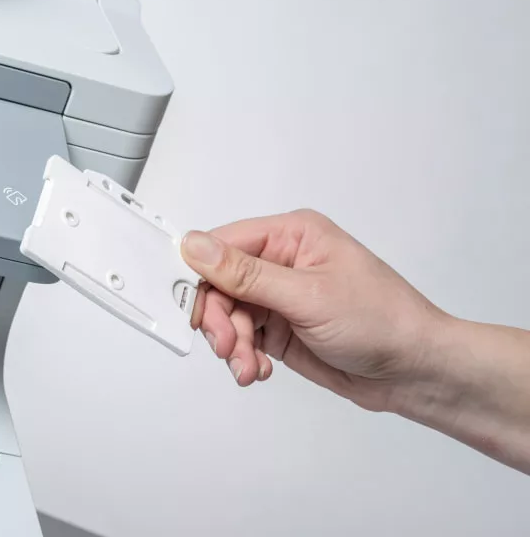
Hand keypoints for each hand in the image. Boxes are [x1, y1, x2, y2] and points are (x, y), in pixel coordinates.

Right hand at [180, 209, 449, 411]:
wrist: (415, 371)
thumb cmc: (384, 322)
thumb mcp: (307, 295)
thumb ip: (246, 274)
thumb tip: (196, 246)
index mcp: (292, 235)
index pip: (222, 245)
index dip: (199, 275)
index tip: (190, 306)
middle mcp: (282, 262)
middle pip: (219, 284)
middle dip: (218, 319)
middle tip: (228, 346)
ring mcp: (280, 296)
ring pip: (227, 315)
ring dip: (232, 345)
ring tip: (247, 367)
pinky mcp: (280, 327)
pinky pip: (242, 338)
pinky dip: (243, 357)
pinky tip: (258, 370)